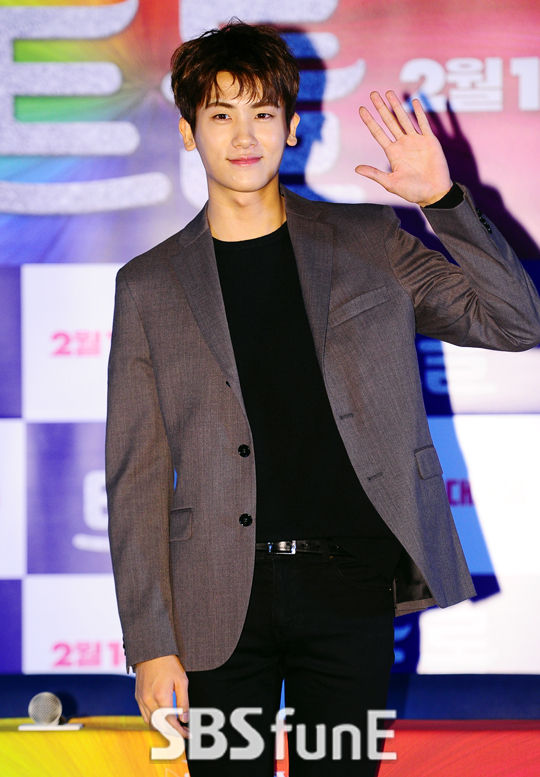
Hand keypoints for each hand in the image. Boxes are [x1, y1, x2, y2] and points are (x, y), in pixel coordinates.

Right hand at [135, 654, 189, 736]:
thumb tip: (184, 718)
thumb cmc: (168, 663)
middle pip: (160, 725)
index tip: (187, 734)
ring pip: (150, 722)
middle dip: (171, 731)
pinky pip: (145, 715)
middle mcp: (148, 700)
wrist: (150, 650)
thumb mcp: (181, 680)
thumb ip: (183, 701)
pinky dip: (153, 720)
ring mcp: (141, 699)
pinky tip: (162, 717)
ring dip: (162, 727)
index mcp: (160, 696)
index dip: (179, 730)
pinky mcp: (137, 696)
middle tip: (182, 732)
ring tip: (174, 726)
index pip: (170, 722)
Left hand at [355, 90, 451, 206]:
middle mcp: (403, 144)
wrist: (433, 193)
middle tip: (373, 94)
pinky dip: (419, 112)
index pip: (378, 133)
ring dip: (397, 106)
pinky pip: (423, 123)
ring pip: (404, 119)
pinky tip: (414, 101)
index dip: (370, 121)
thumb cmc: (412, 191)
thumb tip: (356, 169)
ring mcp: (416, 141)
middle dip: (381, 108)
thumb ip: (374, 174)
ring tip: (389, 92)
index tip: (362, 109)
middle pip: (389, 121)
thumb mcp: (390, 183)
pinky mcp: (429, 141)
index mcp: (392, 153)